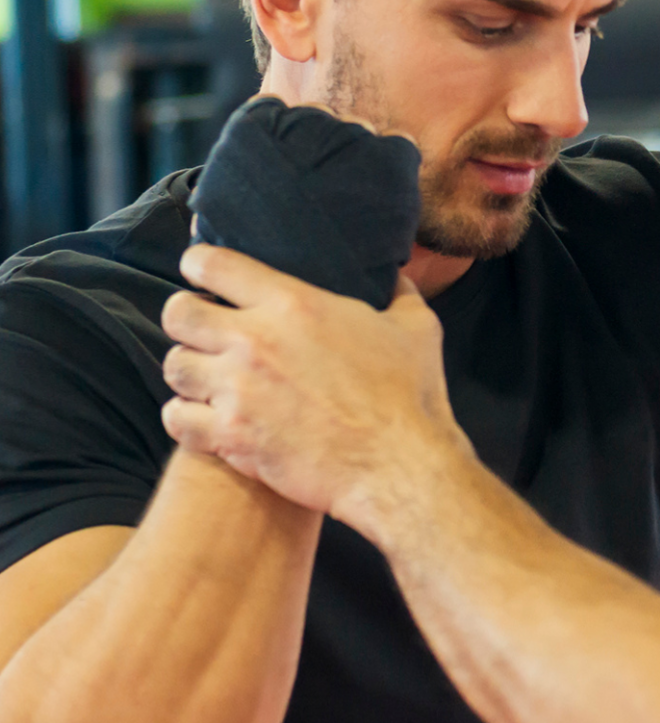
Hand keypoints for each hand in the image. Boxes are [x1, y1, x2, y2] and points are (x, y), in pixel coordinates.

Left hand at [160, 244, 467, 528]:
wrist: (398, 464)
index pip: (213, 265)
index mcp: (295, 304)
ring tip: (207, 377)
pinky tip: (206, 418)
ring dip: (189, 370)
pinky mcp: (231, 437)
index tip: (202, 272)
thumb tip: (397, 280)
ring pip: (174, 366)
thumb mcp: (417, 329)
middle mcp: (255, 342)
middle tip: (204, 330)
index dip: (199, 264)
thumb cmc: (410, 396)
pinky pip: (176, 419)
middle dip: (186, 318)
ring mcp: (238, 391)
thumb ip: (400, 296)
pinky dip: (185, 418)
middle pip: (178, 313)